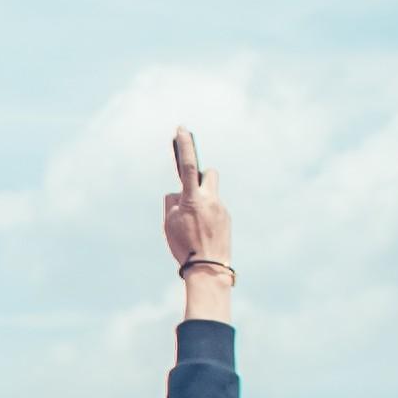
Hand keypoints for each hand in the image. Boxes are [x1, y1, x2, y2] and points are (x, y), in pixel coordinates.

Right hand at [163, 128, 234, 289]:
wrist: (208, 268)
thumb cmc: (184, 246)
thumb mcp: (169, 223)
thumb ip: (173, 202)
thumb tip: (179, 194)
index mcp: (193, 198)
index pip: (189, 165)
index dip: (185, 146)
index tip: (182, 129)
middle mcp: (211, 199)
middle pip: (210, 174)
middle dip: (202, 177)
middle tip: (192, 192)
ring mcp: (222, 208)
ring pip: (211, 196)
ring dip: (202, 202)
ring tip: (194, 224)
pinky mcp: (228, 219)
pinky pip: (215, 210)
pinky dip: (207, 217)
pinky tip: (202, 233)